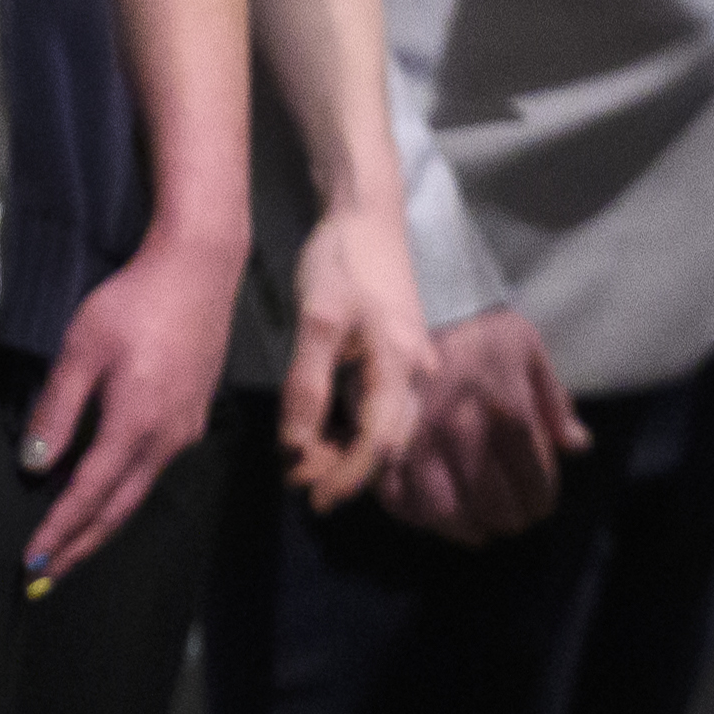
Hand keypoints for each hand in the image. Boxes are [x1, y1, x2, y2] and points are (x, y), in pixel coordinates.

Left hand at [18, 227, 239, 586]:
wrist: (199, 270)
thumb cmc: (133, 303)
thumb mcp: (81, 350)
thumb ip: (57, 410)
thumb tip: (37, 464)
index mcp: (136, 425)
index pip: (89, 494)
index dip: (60, 530)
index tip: (32, 561)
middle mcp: (167, 439)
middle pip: (120, 508)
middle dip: (83, 545)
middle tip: (49, 574)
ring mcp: (186, 430)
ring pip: (140, 491)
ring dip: (104, 521)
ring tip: (72, 542)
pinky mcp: (194, 415)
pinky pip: (154, 467)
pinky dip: (124, 491)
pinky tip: (106, 489)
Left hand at [280, 206, 433, 508]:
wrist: (367, 216)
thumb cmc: (342, 262)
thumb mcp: (316, 323)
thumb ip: (306, 388)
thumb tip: (296, 448)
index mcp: (399, 365)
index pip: (380, 442)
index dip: (346, 476)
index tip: (311, 497)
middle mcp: (416, 372)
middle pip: (391, 441)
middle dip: (347, 470)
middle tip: (299, 480)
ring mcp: (414, 365)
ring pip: (390, 427)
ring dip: (352, 452)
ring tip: (307, 461)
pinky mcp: (402, 357)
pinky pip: (387, 409)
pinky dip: (359, 431)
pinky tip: (330, 434)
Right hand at [377, 310, 591, 544]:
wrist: (420, 303)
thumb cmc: (482, 330)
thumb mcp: (531, 353)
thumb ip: (555, 404)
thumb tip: (579, 446)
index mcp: (506, 410)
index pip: (532, 477)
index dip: (540, 500)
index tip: (540, 507)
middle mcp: (463, 432)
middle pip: (492, 502)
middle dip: (509, 519)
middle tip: (513, 521)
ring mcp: (420, 440)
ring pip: (444, 511)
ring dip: (466, 528)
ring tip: (479, 529)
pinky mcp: (384, 441)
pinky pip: (396, 497)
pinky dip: (417, 516)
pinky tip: (435, 518)